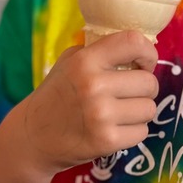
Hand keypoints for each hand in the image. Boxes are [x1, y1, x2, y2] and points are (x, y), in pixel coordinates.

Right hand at [21, 30, 159, 171]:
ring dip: (139, 111)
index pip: (133, 42)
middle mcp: (94, 85)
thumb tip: (138, 48)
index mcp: (85, 61)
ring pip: (149, 108)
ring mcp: (101, 115)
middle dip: (144, 88)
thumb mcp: (69, 61)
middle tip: (128, 93)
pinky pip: (143, 132)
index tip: (144, 63)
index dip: (147, 52)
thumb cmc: (56, 94)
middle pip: (149, 82)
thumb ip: (100, 51)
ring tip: (120, 112)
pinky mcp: (107, 141)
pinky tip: (115, 128)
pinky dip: (133, 131)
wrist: (33, 137)